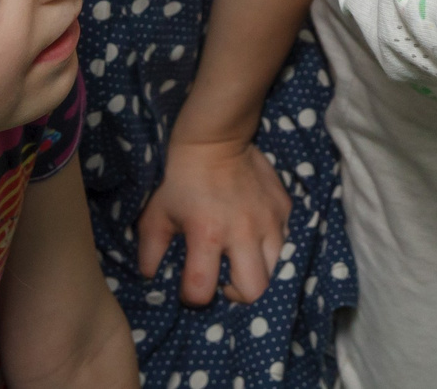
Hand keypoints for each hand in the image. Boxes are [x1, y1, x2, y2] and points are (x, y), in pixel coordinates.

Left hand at [137, 135, 292, 304]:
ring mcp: (269, 220)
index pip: (201, 291)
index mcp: (206, 236)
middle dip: (238, 294)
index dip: (191, 297)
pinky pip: (286, 240)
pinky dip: (271, 245)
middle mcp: (243, 232)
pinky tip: (255, 234)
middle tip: (226, 279)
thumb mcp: (156, 214)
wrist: (217, 139)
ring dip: (259, 271)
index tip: (189, 287)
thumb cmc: (181, 179)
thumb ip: (150, 250)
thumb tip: (150, 276)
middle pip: (254, 291)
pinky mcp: (284, 207)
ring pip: (276, 269)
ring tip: (243, 259)